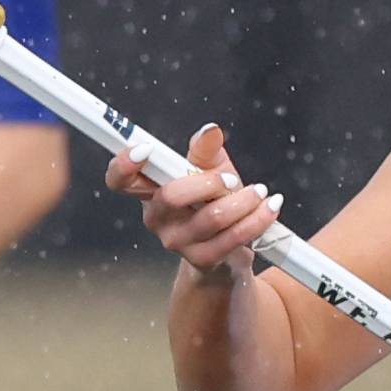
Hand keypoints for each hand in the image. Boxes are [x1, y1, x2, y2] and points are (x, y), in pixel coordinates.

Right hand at [106, 123, 282, 274]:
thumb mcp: (210, 170)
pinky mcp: (201, 259)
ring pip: (211, 217)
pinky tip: (270, 207)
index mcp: (150, 191)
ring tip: (261, 193)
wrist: (227, 252)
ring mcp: (176, 242)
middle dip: (209, 183)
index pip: (120, 180)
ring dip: (244, 201)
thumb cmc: (214, 204)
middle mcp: (157, 218)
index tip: (145, 149)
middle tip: (232, 180)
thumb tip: (210, 131)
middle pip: (170, 196)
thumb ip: (206, 151)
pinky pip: (233, 237)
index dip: (123, 164)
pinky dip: (258, 218)